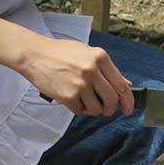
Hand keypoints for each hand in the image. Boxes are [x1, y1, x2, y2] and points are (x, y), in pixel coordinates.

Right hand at [16, 36, 134, 115]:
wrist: (35, 55)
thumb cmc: (60, 53)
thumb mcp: (86, 53)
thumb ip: (106, 69)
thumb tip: (125, 85)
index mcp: (100, 57)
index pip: (121, 84)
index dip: (128, 101)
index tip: (129, 109)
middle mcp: (92, 70)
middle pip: (112, 100)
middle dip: (110, 109)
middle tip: (105, 109)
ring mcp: (80, 84)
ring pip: (97, 109)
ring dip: (92, 109)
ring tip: (82, 99)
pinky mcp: (68, 95)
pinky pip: (80, 111)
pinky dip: (77, 108)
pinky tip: (71, 97)